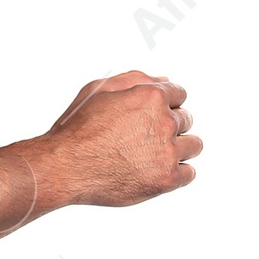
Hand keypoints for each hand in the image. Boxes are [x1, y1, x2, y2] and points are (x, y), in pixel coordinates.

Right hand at [44, 71, 201, 207]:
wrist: (65, 167)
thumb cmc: (76, 130)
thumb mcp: (98, 89)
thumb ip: (134, 80)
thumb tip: (163, 79)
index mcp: (151, 96)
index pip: (179, 94)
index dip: (165, 104)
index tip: (153, 116)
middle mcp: (164, 122)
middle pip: (186, 120)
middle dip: (168, 126)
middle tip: (144, 138)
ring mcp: (167, 152)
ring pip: (193, 145)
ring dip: (178, 148)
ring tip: (154, 154)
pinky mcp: (166, 179)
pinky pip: (188, 173)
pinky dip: (176, 172)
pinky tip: (157, 171)